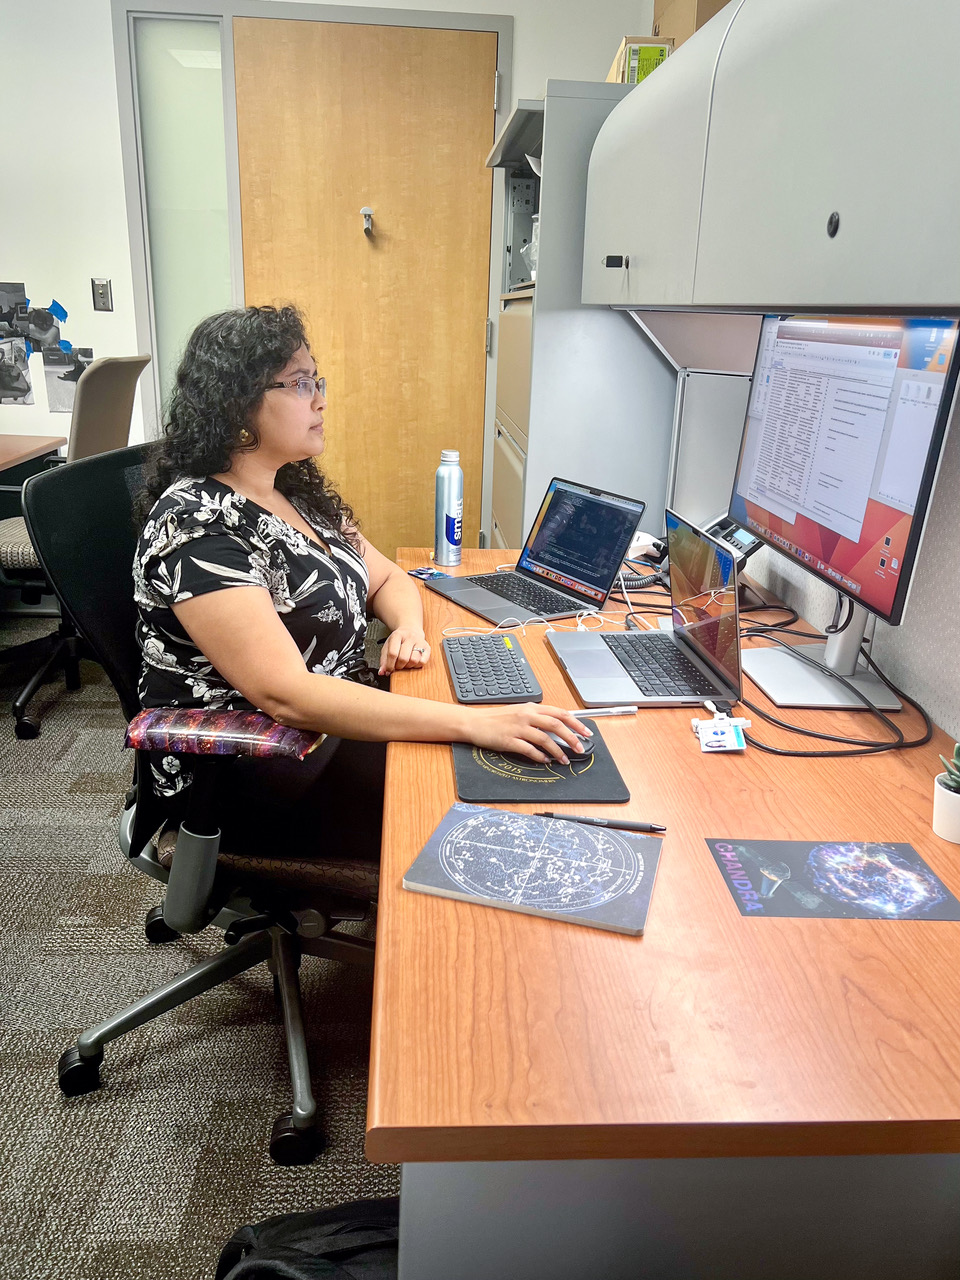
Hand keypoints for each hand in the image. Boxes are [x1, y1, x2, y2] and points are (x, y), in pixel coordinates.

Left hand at [379, 627, 430, 674]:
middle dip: (399, 666)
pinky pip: (423, 661)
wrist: (410, 630)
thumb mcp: (387, 647)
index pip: (393, 653)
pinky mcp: (427, 647)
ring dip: (408, 666)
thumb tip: (382, 672)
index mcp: (397, 635)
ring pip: (414, 660)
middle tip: (398, 665)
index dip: (390, 665)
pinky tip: (413, 662)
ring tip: (405, 663)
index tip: (389, 670)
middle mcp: (410, 637)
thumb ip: (383, 660)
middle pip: (403, 658)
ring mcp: (420, 641)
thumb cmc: (398, 640)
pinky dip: (417, 665)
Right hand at [462, 703, 592, 764]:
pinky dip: (540, 757)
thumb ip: (537, 716)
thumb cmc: (497, 718)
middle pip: (556, 725)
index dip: (576, 723)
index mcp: (531, 708)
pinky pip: (529, 750)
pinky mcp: (509, 741)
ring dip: (557, 751)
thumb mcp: (519, 711)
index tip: (586, 733)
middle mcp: (527, 716)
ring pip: (545, 739)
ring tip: (564, 760)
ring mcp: (518, 728)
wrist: (474, 722)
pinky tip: (545, 761)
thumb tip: (557, 725)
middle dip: (572, 738)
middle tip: (580, 748)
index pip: (560, 713)